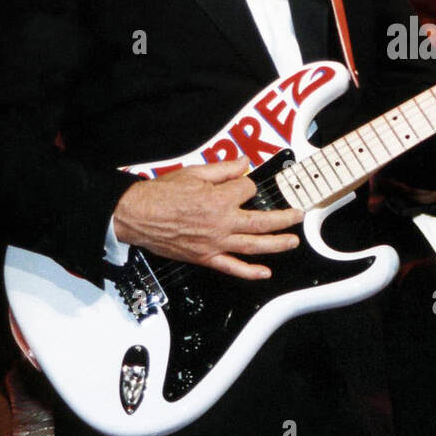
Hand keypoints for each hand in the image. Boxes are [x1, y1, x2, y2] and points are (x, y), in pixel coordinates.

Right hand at [113, 158, 302, 279]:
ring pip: (254, 246)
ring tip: (293, 241)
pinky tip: (265, 272)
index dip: (246, 184)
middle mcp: (221, 223)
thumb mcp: (194, 172)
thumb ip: (223, 168)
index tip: (240, 182)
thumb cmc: (161, 194)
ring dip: (277, 244)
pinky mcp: (205, 257)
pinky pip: (232, 268)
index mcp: (219, 199)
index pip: (247, 189)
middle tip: (298, 214)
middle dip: (284, 218)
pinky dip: (250, 272)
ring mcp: (215, 243)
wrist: (138, 214)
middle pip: (262, 221)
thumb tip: (244, 163)